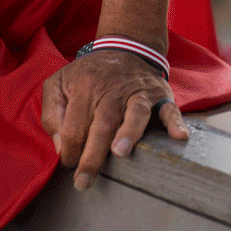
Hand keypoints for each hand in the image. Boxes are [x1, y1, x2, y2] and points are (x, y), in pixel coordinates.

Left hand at [40, 48, 188, 190]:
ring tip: (119, 153)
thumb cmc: (87, 75)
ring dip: (128, 133)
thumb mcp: (59, 83)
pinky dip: (174, 122)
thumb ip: (52, 113)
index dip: (69, 149)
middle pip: (101, 124)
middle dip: (92, 156)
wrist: (122, 48)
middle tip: (84, 182)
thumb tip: (61, 147)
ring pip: (134, 114)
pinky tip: (178, 136)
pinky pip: (169, 109)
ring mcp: (137, 93)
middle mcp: (111, 91)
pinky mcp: (159, 96)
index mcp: (84, 88)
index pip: (74, 125)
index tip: (69, 166)